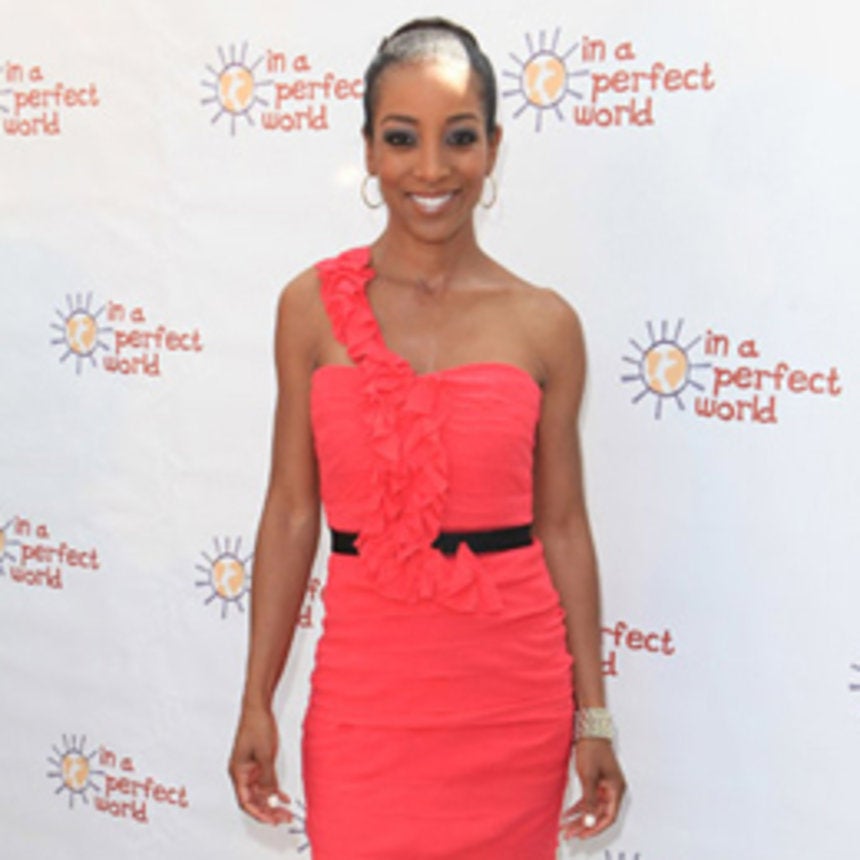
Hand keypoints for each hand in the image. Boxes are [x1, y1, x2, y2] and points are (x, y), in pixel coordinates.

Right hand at [228, 705, 293, 824]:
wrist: (258, 707)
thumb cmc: (257, 726)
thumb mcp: (265, 755)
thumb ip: (267, 778)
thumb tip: (270, 797)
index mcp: (238, 772)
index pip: (245, 801)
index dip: (258, 813)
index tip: (272, 820)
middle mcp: (241, 773)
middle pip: (253, 799)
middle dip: (267, 811)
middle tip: (283, 819)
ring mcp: (249, 768)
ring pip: (259, 793)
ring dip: (271, 803)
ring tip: (286, 812)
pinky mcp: (257, 762)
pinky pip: (265, 782)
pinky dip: (274, 791)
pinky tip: (284, 797)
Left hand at [559, 739, 625, 840]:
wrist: (589, 731)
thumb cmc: (593, 749)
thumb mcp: (589, 777)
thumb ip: (589, 800)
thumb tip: (588, 820)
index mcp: (616, 789)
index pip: (609, 817)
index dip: (596, 827)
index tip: (583, 835)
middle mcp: (613, 790)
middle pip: (599, 814)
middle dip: (584, 824)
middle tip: (570, 833)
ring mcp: (605, 786)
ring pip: (592, 807)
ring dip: (580, 817)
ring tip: (567, 826)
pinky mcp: (597, 782)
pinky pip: (589, 799)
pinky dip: (579, 806)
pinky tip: (568, 813)